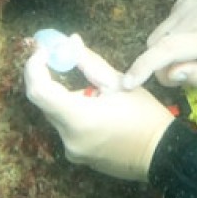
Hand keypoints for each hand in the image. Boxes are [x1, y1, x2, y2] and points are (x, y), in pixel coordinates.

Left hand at [24, 35, 173, 181]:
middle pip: (44, 103)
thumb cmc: (145, 116)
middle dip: (48, 77)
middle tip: (59, 57)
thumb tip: (69, 41)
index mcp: (78, 117)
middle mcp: (68, 137)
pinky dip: (71, 111)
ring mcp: (71, 151)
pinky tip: (93, 105)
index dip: (34, 67)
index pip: (38, 91)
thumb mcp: (118, 82)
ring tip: (89, 86)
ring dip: (63, 95)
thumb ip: (89, 62)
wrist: (162, 155)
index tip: (43, 51)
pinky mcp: (77, 156)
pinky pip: (66, 127)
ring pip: (55, 114)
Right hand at [122, 0, 196, 88]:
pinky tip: (191, 35)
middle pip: (155, 47)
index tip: (127, 83)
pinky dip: (171, 36)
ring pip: (157, 36)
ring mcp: (184, 5)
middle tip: (181, 73)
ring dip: (164, 51)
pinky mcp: (182, 0)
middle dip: (159, 66)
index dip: (143, 67)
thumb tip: (171, 73)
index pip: (166, 52)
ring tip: (188, 54)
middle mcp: (191, 18)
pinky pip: (166, 24)